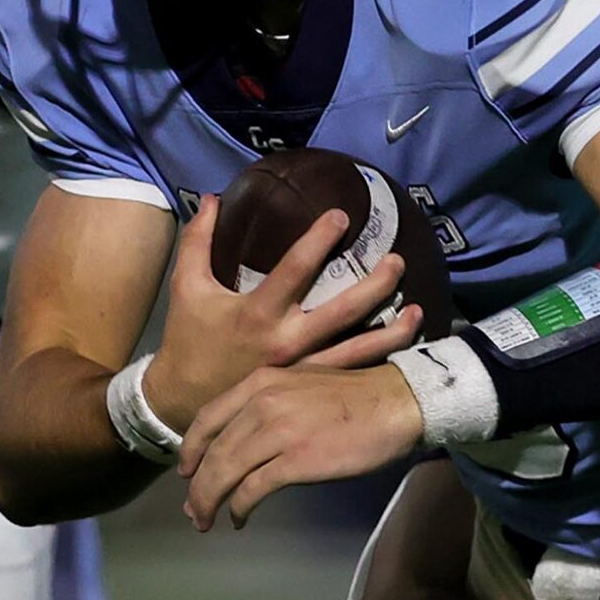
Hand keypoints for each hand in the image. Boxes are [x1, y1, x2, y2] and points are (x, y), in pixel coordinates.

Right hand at [146, 194, 414, 430]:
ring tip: (419, 310)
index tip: (343, 216)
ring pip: (357, 351)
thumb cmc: (188, 339)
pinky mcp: (308, 390)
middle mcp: (286, 341)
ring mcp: (301, 370)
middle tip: (398, 261)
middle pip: (342, 312)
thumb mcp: (187, 287)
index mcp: (257, 312)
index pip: (295, 269)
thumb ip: (198, 241)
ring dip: (391, 331)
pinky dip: (378, 362)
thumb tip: (211, 198)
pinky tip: (403, 349)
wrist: (180, 401)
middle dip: (376, 285)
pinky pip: (350, 375)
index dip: (320, 240)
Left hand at [179, 363, 425, 529]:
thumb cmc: (356, 396)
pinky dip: (239, 507)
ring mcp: (277, 432)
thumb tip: (248, 436)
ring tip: (206, 520)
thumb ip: (270, 402)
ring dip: (210, 501)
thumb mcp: (301, 382)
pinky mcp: (295, 460)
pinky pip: (252, 489)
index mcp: (261, 382)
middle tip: (193, 510)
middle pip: (213, 451)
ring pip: (225, 472)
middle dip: (197, 485)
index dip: (191, 449)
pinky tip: (239, 518)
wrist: (397, 402)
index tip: (186, 471)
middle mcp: (262, 403)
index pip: (208, 418)